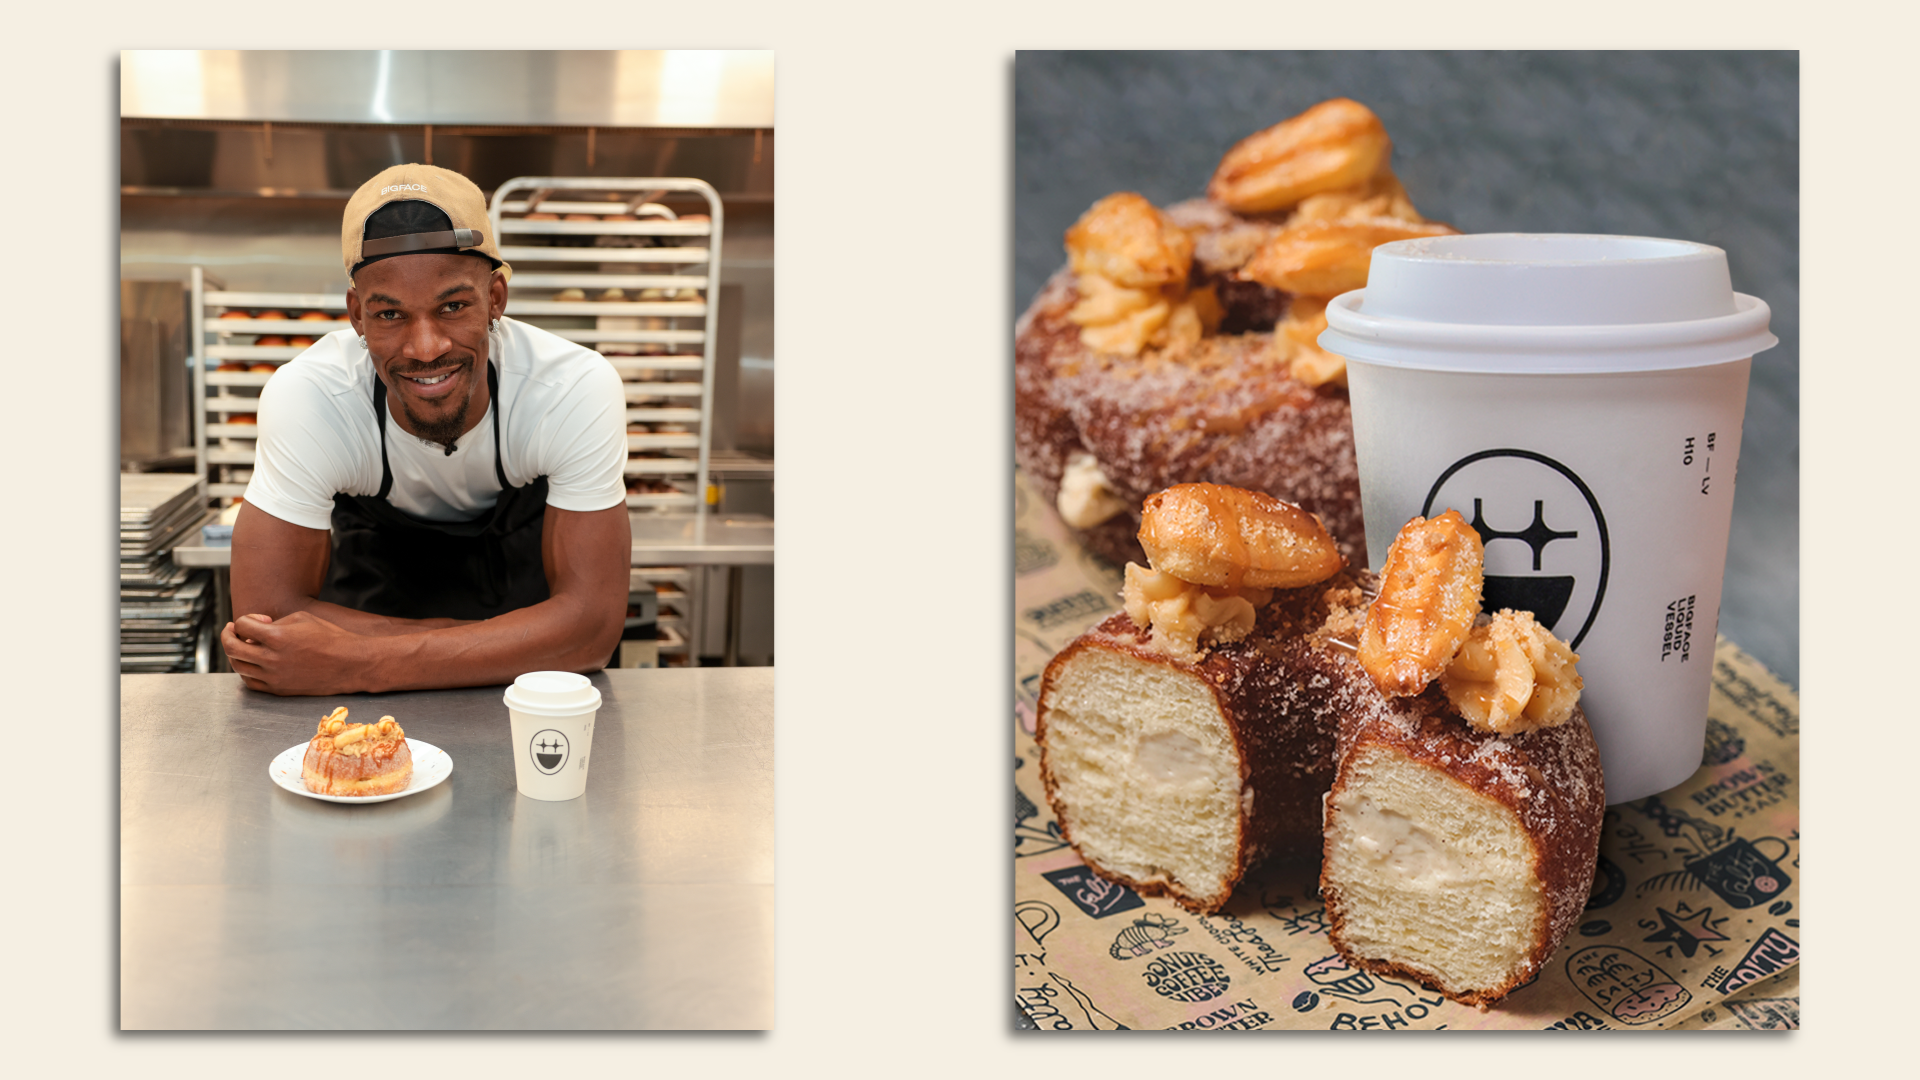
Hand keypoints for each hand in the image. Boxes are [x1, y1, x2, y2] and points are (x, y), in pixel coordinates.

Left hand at [222, 610, 375, 695]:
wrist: (350, 663)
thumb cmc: (330, 637)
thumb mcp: (302, 618)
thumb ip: (274, 622)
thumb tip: (256, 630)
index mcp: (277, 637)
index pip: (242, 625)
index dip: (246, 619)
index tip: (260, 620)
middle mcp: (271, 659)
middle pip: (232, 647)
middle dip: (228, 635)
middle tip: (231, 630)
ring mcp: (274, 677)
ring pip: (238, 666)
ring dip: (235, 654)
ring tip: (241, 646)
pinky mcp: (279, 689)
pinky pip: (251, 682)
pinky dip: (246, 672)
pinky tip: (252, 664)